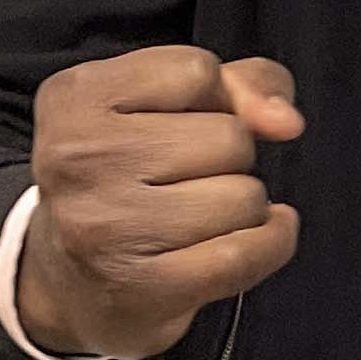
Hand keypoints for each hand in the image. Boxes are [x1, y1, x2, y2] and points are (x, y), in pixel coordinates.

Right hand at [17, 47, 302, 359]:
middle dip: (230, 157)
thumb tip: (286, 122)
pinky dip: (269, 244)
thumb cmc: (141, 173)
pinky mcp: (140, 287)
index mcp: (74, 98)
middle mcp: (76, 161)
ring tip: (196, 215)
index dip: (214, 99)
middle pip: (230, 137)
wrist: (82, 280)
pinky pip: (247, 253)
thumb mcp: (179, 102)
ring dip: (243, 205)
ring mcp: (103, 228)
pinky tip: (247, 240)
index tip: (183, 123)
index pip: (197, 72)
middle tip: (184, 179)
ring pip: (245, 196)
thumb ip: (247, 83)